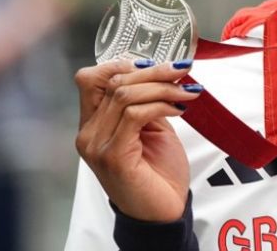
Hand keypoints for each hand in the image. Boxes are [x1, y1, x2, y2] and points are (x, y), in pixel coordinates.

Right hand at [74, 59, 201, 221]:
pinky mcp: (113, 156)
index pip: (91, 78)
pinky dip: (160, 105)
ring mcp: (97, 145)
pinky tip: (179, 109)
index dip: (123, 63)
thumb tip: (162, 71)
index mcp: (93, 123)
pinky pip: (134, 115)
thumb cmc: (157, 173)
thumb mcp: (151, 128)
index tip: (159, 64)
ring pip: (125, 94)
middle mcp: (88, 133)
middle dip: (153, 70)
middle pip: (112, 81)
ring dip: (162, 87)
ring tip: (188, 92)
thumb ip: (146, 103)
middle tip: (183, 70)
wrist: (162, 212)